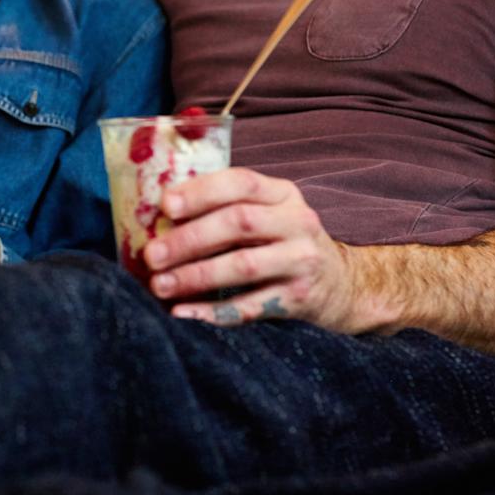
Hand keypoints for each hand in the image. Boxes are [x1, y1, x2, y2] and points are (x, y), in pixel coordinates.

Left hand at [143, 168, 359, 331]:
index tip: (165, 206)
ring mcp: (302, 261)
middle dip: (189, 239)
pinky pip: (249, 306)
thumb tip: (157, 217)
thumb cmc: (282, 243)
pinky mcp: (300, 298)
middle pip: (239, 222)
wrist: (342, 285)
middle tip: (152, 255)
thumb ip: (224, 208)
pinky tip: (183, 312)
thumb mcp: (267, 214)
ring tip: (160, 284)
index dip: (201, 192)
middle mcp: (298, 222)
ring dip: (195, 276)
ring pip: (243, 265)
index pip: (241, 182)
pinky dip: (212, 311)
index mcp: (283, 194)